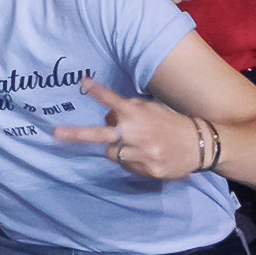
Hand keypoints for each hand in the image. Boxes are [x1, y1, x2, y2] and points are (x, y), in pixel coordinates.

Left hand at [51, 74, 212, 181]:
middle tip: (55, 132)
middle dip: (76, 134)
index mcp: (138, 116)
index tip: (84, 83)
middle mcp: (137, 135)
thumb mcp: (151, 109)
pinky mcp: (147, 171)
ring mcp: (141, 155)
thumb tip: (108, 117)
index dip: (99, 93)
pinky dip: (130, 160)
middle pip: (101, 135)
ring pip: (111, 153)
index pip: (115, 102)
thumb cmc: (171, 123)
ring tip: (136, 143)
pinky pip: (126, 166)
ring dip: (115, 148)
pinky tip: (145, 155)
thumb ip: (130, 110)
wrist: (201, 145)